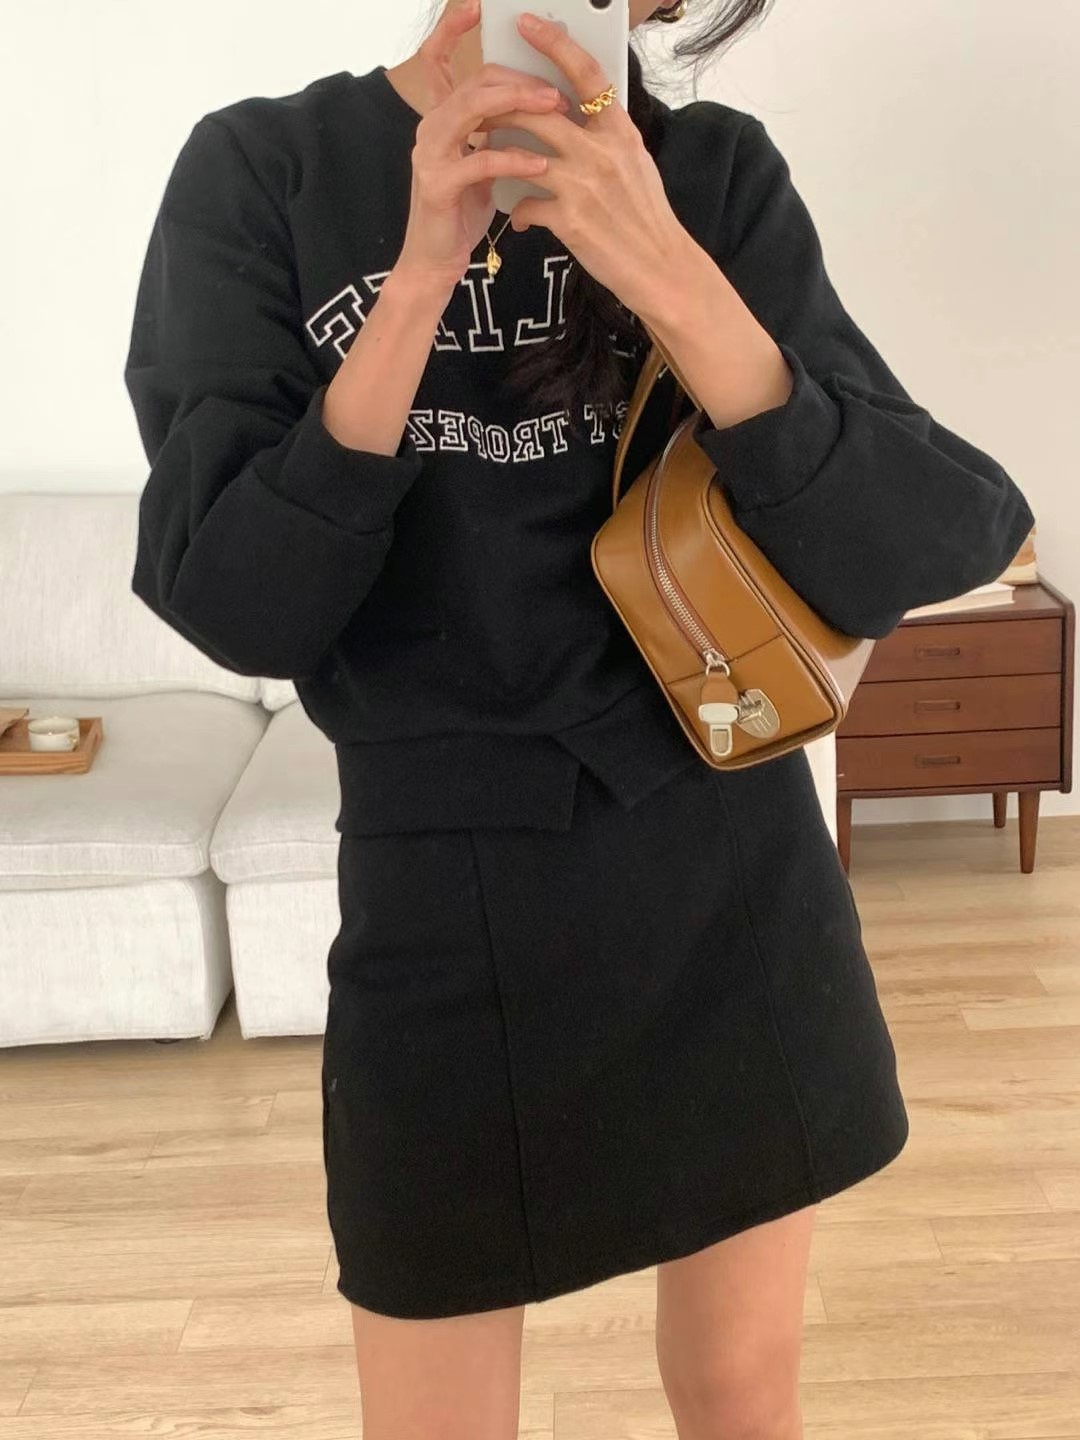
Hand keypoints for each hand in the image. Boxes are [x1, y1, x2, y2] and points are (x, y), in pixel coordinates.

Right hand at [396, 0, 573, 292]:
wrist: (435, 261)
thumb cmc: (463, 212)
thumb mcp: (482, 162)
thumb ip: (495, 130)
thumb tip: (534, 100)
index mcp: (442, 119)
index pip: (438, 61)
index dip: (452, 30)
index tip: (476, 7)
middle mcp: (431, 128)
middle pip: (474, 81)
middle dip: (519, 79)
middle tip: (557, 89)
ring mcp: (430, 154)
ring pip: (472, 109)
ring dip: (518, 105)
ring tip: (555, 110)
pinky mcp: (437, 185)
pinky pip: (479, 160)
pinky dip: (513, 159)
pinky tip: (540, 165)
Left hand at [472, 11, 692, 316]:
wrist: (661, 269)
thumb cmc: (646, 221)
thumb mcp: (636, 166)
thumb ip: (607, 139)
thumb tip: (581, 118)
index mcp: (620, 132)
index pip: (586, 73)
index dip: (554, 44)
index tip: (527, 25)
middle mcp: (602, 151)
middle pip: (538, 110)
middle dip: (503, 106)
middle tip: (482, 108)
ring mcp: (584, 184)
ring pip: (522, 153)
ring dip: (498, 155)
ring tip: (487, 158)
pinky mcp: (570, 219)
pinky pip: (526, 205)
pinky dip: (519, 212)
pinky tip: (521, 219)